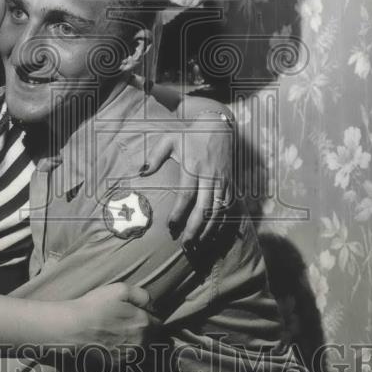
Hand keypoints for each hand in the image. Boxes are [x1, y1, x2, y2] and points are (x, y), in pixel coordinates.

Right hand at [66, 282, 152, 352]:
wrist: (72, 327)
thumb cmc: (95, 306)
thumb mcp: (120, 289)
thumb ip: (142, 295)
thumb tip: (151, 303)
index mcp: (143, 324)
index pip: (158, 324)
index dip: (150, 317)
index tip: (142, 313)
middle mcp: (139, 343)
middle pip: (150, 337)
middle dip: (144, 330)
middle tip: (127, 320)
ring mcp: (126, 355)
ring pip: (138, 347)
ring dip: (133, 341)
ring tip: (116, 330)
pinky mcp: (115, 363)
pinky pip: (125, 355)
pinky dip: (121, 349)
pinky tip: (108, 340)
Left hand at [143, 115, 233, 249]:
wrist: (218, 127)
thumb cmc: (190, 135)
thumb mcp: (169, 140)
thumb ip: (154, 156)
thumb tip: (140, 172)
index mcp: (193, 167)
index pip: (186, 195)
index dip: (179, 212)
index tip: (170, 226)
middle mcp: (210, 176)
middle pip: (204, 208)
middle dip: (195, 229)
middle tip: (186, 245)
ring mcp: (223, 181)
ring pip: (219, 211)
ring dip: (209, 230)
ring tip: (198, 244)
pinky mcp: (231, 183)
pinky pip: (229, 207)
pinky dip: (222, 223)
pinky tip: (213, 234)